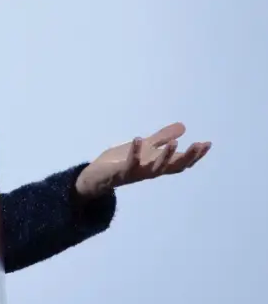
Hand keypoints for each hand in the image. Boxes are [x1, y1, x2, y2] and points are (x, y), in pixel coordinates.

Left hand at [75, 123, 210, 198]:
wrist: (96, 177)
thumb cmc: (120, 162)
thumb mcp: (144, 147)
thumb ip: (162, 138)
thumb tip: (183, 127)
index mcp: (157, 165)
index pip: (181, 162)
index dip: (195, 155)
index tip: (208, 143)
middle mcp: (150, 171)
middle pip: (174, 167)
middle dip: (188, 156)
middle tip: (199, 145)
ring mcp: (137, 173)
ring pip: (156, 168)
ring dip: (166, 156)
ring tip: (175, 142)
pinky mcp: (120, 173)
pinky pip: (129, 164)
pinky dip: (134, 153)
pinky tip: (138, 139)